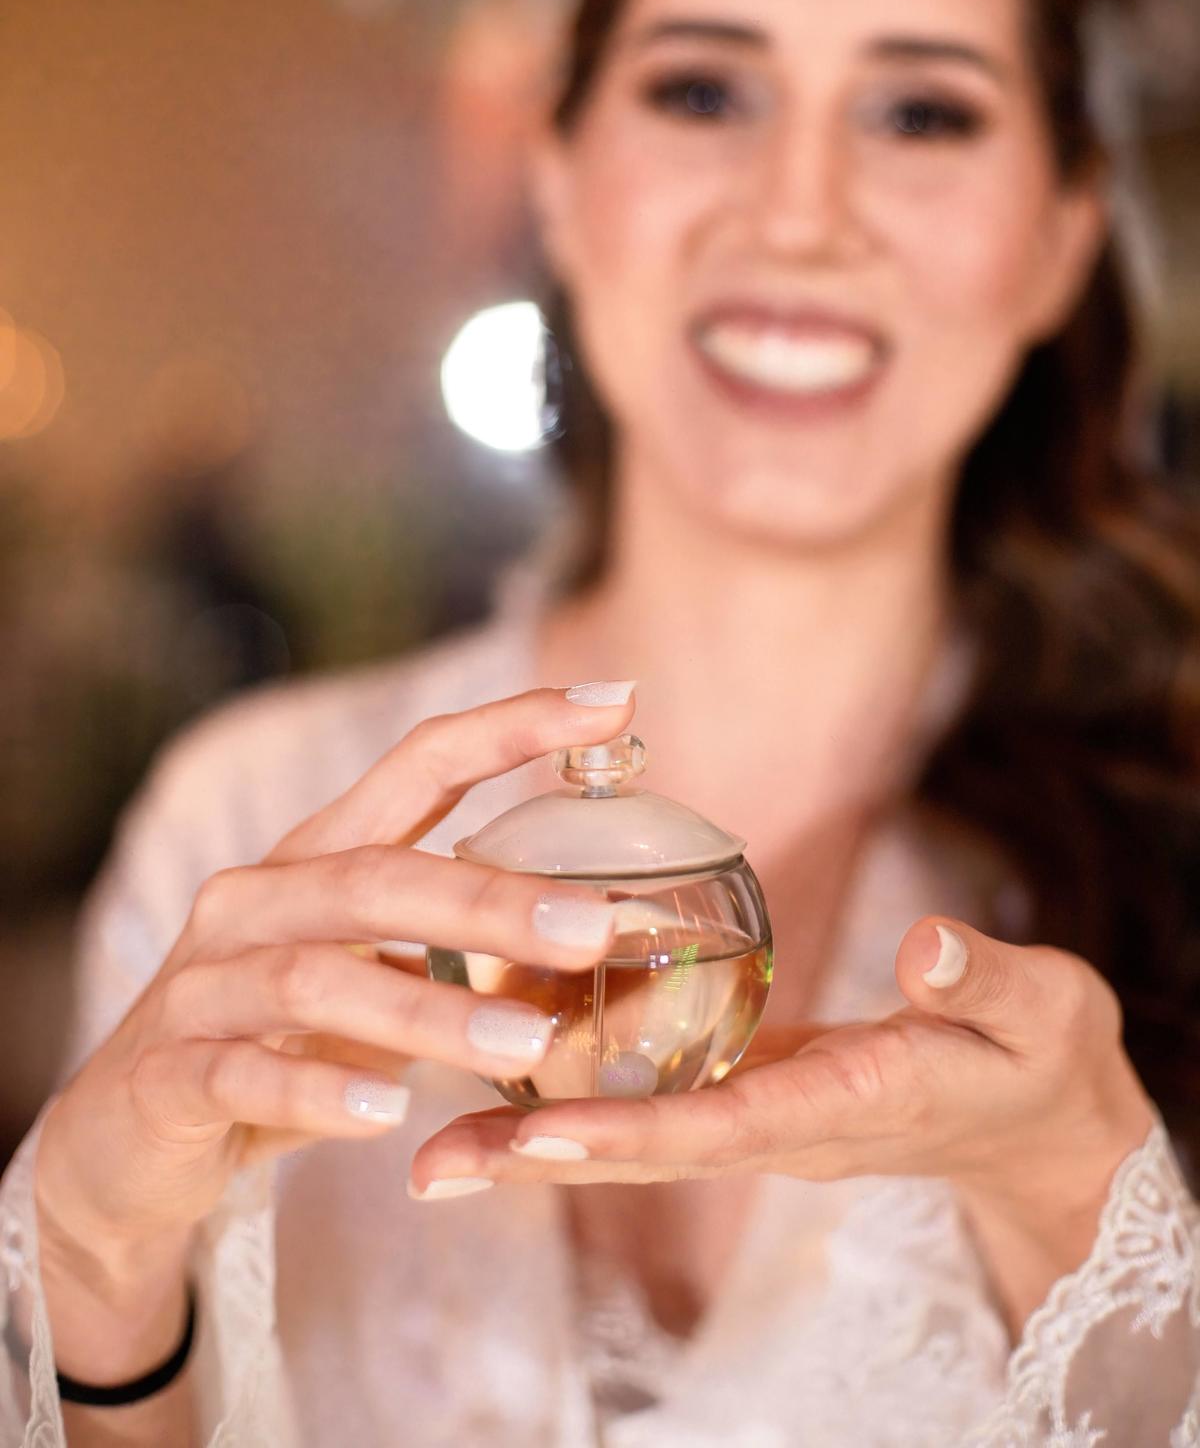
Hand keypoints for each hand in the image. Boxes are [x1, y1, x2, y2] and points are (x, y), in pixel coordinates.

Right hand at [34, 684, 635, 1273]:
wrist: (127, 1142)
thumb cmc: (277, 1043)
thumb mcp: (376, 989)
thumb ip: (462, 955)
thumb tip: (609, 941)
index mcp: (319, 857)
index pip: (419, 764)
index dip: (511, 727)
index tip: (615, 702)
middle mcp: (256, 900)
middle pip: (376, 877)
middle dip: (490, 899)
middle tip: (594, 928)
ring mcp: (203, 984)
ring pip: (316, 979)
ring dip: (427, 1013)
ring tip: (525, 1046)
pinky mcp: (166, 1074)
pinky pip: (242, 1074)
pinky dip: (318, 1094)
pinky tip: (386, 1116)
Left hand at [408, 918, 1156, 1324]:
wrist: (1037, 1112)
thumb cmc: (1037, 1055)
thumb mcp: (1038, 1010)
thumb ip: (984, 982)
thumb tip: (927, 948)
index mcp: (844, 1106)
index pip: (723, 1126)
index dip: (630, 1134)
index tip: (539, 1136)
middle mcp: (782, 1124)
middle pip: (644, 1150)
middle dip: (540, 1158)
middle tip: (429, 1167)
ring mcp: (758, 1113)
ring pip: (633, 1131)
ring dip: (535, 1137)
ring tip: (428, 1144)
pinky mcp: (751, 1089)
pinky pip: (655, 1098)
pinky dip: (580, 1094)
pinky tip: (510, 1069)